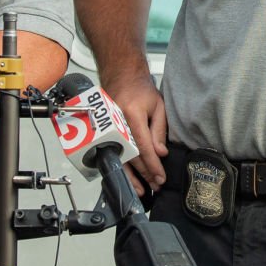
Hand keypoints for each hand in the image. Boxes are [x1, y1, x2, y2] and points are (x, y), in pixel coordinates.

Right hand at [103, 72, 168, 191]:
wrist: (120, 76)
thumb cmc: (139, 89)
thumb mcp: (157, 106)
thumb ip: (159, 130)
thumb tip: (160, 153)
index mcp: (131, 114)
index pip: (144, 147)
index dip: (153, 165)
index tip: (161, 177)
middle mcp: (117, 124)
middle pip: (132, 156)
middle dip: (145, 174)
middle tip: (156, 185)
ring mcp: (108, 129)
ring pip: (120, 159)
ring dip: (132, 177)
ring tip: (142, 190)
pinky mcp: (104, 133)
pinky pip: (113, 155)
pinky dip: (122, 169)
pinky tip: (128, 179)